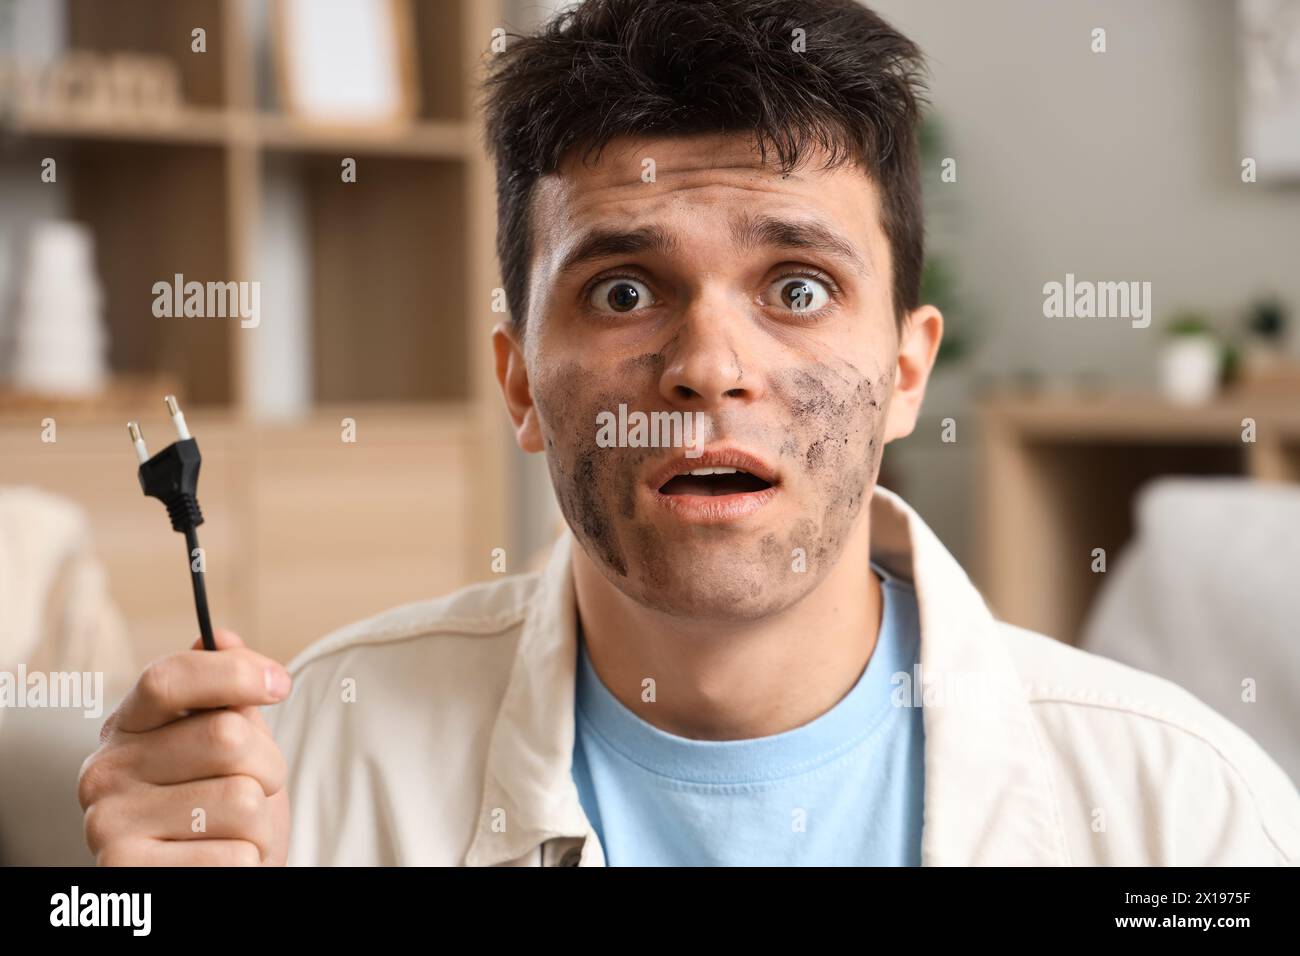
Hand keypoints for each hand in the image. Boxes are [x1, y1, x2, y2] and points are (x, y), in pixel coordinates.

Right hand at [78, 629, 291, 865]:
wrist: (206, 880)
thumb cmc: (218, 805)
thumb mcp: (226, 744)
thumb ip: (224, 692)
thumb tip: (221, 636)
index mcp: (127, 727)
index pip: (170, 677)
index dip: (235, 673)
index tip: (281, 684)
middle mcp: (105, 771)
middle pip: (227, 737)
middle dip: (269, 765)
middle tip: (258, 787)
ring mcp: (109, 823)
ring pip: (242, 799)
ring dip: (261, 822)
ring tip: (234, 832)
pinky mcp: (129, 872)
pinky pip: (235, 854)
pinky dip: (247, 860)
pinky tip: (220, 862)